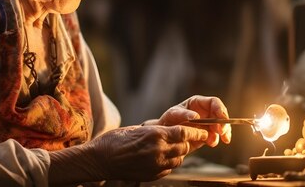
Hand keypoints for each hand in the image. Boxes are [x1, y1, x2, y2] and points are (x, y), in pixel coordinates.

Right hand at [87, 125, 208, 180]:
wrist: (100, 159)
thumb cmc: (116, 139)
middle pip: (184, 146)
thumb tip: (177, 131)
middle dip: (188, 142)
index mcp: (155, 135)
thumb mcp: (139, 129)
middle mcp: (158, 151)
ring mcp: (156, 166)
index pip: (185, 133)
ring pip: (179, 159)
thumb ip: (159, 131)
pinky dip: (170, 162)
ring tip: (172, 147)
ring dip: (179, 153)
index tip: (203, 131)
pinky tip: (162, 156)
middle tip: (188, 137)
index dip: (197, 132)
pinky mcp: (152, 176)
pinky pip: (169, 168)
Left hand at [156, 95, 231, 148]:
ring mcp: (208, 123)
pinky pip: (217, 136)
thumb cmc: (169, 120)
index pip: (214, 102)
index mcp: (198, 103)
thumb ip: (184, 114)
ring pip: (221, 125)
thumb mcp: (173, 114)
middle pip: (221, 114)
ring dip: (224, 132)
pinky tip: (213, 143)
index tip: (222, 118)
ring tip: (221, 138)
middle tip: (221, 131)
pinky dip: (218, 139)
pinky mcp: (207, 134)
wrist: (166, 135)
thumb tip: (196, 116)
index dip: (220, 109)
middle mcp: (206, 112)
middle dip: (224, 122)